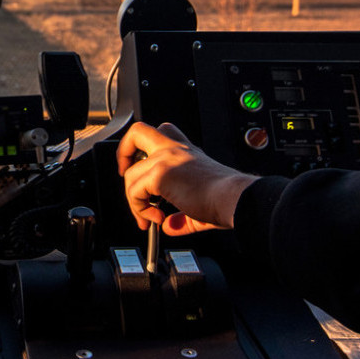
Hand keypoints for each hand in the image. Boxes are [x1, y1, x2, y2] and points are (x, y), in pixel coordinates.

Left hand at [117, 121, 256, 236]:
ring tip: (150, 217)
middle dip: (123, 152)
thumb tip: (170, 226)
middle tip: (126, 175)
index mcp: (186, 151)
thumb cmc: (228, 200)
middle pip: (136, 132)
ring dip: (134, 200)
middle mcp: (175, 149)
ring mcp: (166, 159)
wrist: (236, 200)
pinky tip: (156, 218)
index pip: (162, 132)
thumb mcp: (199, 204)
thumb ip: (182, 216)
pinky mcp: (160, 174)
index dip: (144, 148)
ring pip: (130, 174)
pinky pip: (134, 191)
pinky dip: (138, 208)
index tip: (142, 168)